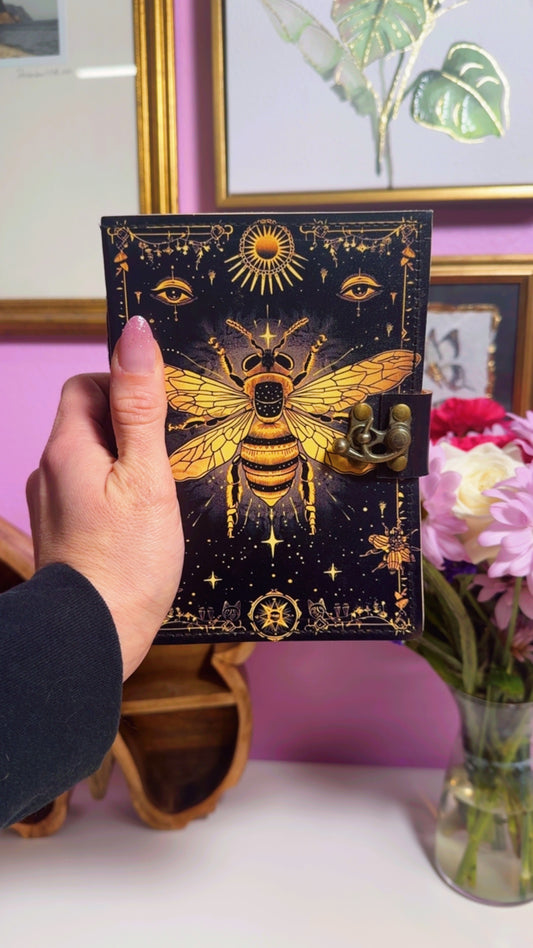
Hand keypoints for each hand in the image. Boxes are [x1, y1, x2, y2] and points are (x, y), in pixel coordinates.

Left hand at [26, 316, 183, 679]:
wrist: (94, 638)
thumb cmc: (127, 560)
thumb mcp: (146, 476)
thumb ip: (141, 407)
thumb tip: (136, 334)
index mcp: (68, 448)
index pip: (87, 385)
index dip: (124, 386)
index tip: (164, 409)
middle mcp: (50, 470)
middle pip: (90, 420)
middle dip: (131, 426)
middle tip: (172, 450)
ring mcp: (53, 504)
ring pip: (93, 458)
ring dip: (127, 461)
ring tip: (164, 486)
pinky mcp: (64, 532)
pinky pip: (91, 491)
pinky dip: (117, 491)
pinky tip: (146, 518)